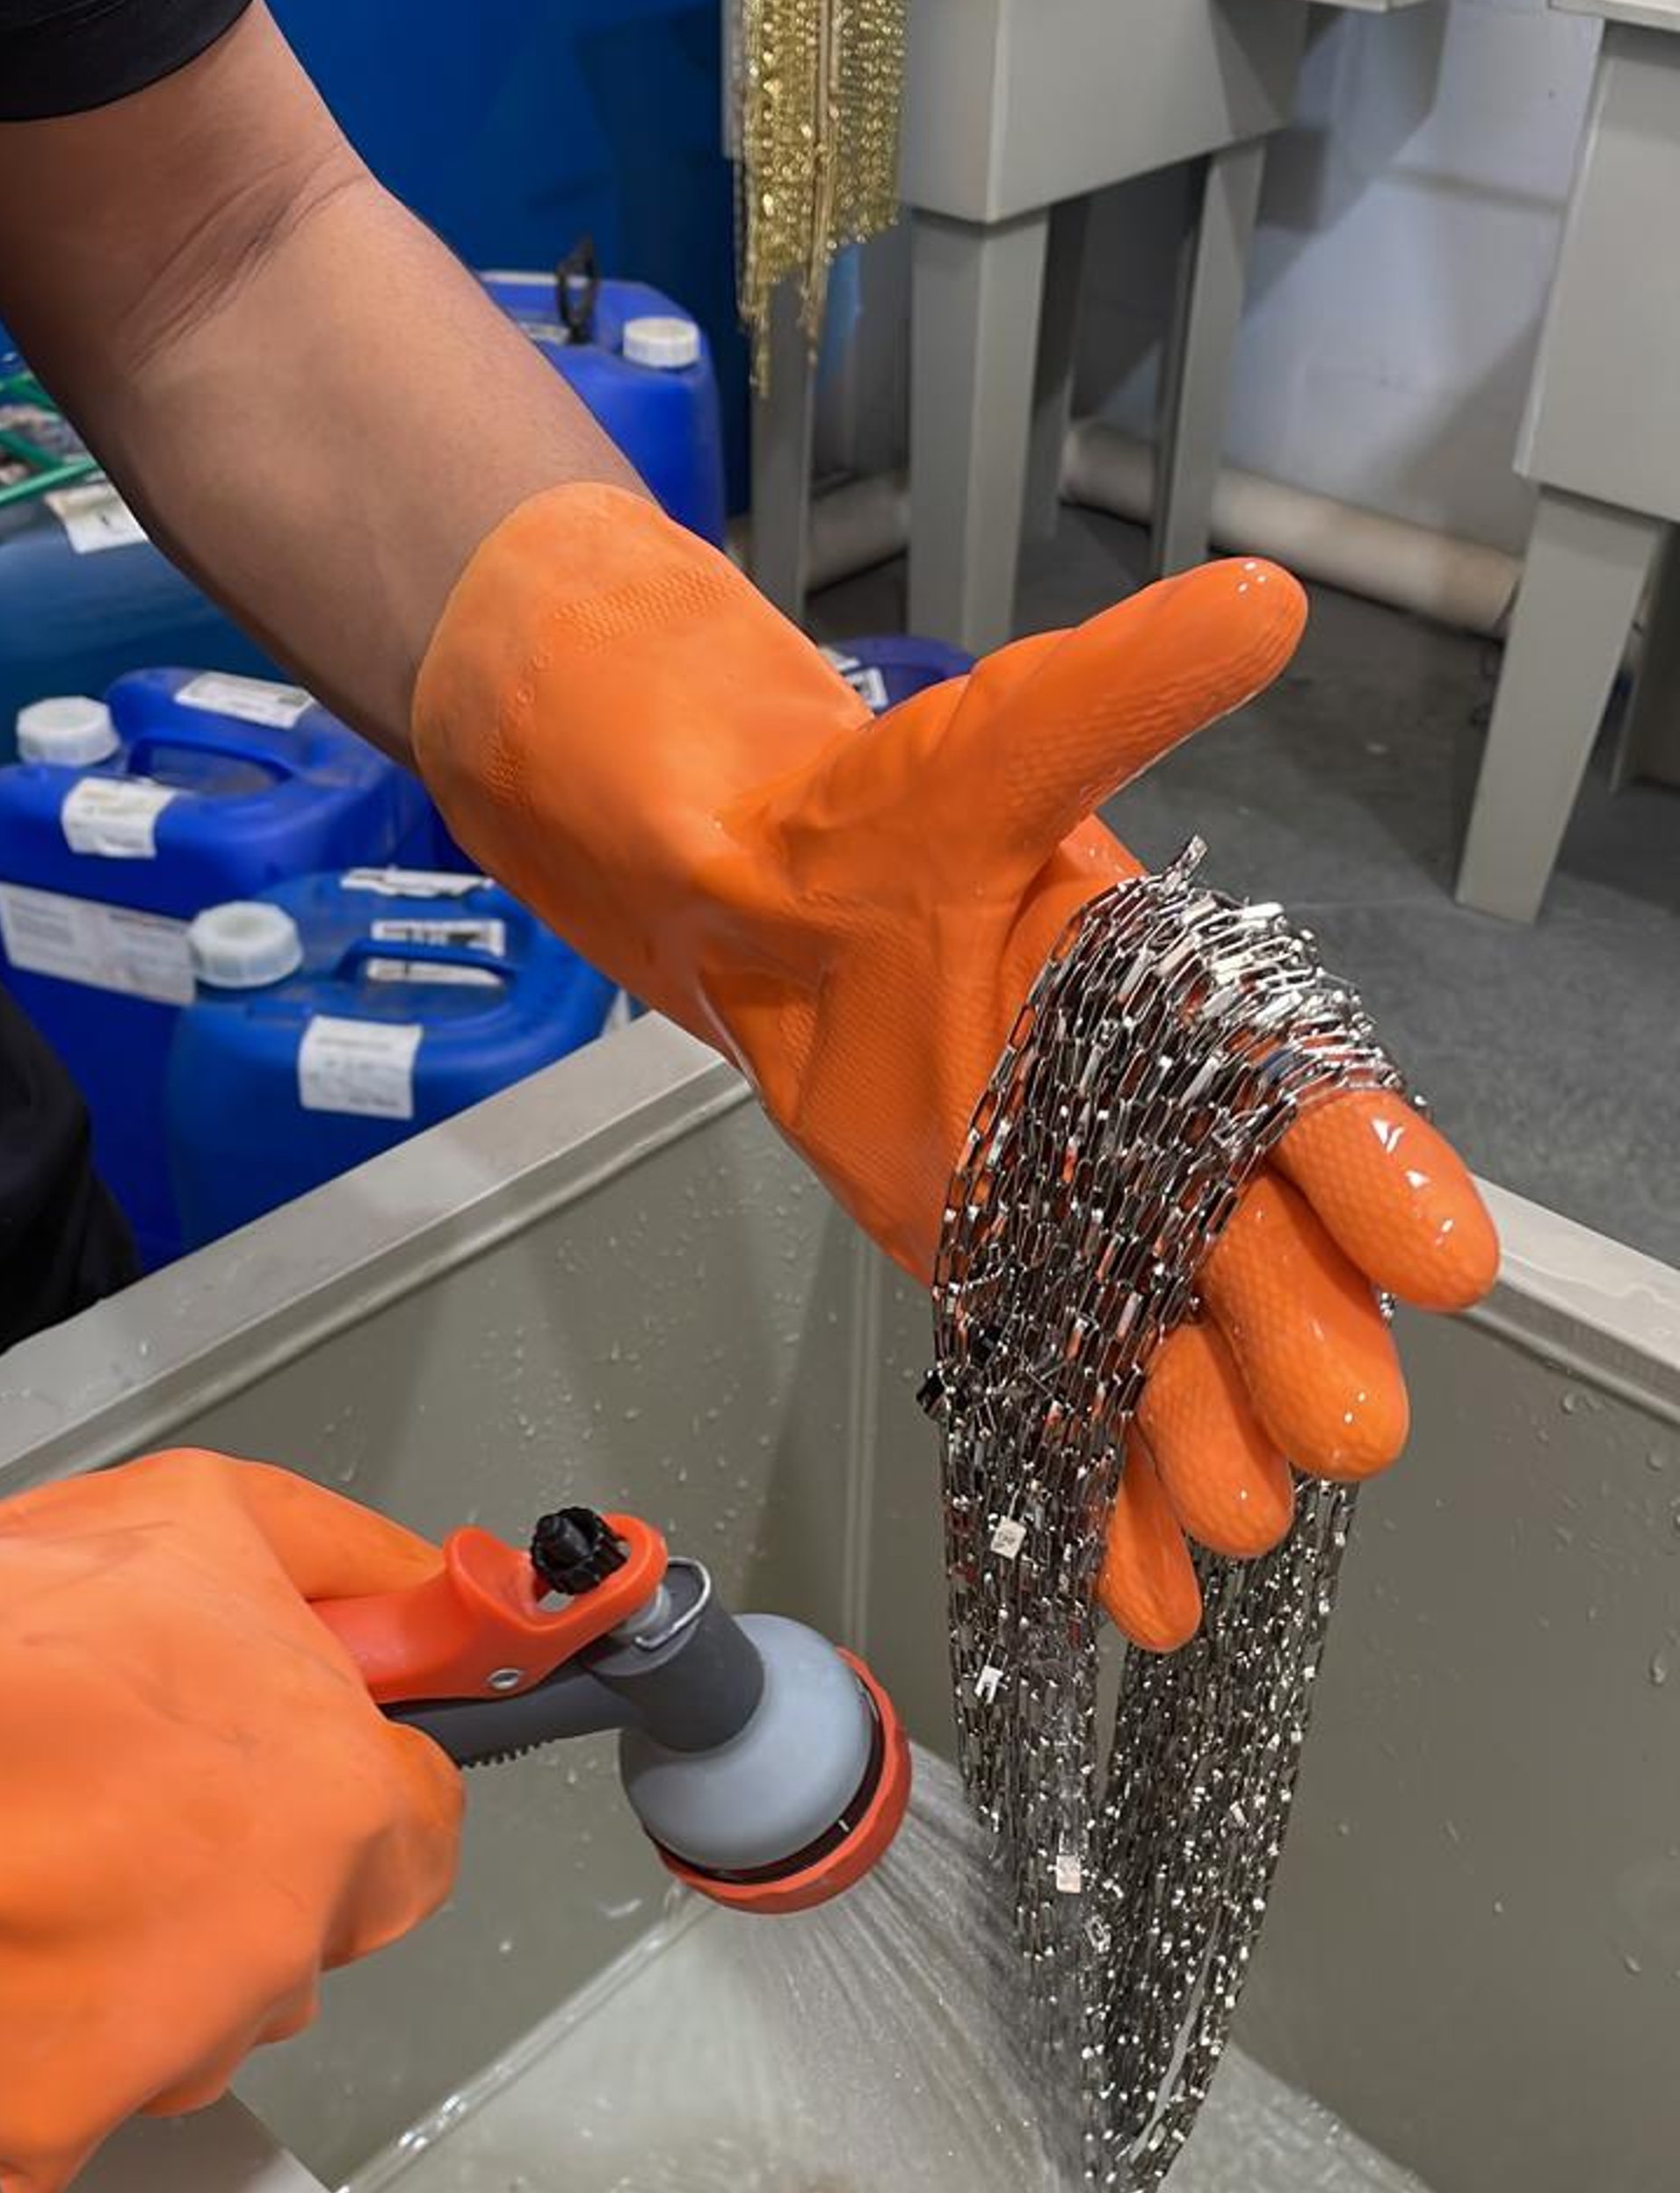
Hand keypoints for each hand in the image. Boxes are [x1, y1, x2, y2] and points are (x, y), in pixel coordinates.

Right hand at [0, 1452, 461, 2192]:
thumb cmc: (5, 1641)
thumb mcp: (201, 1515)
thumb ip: (349, 1564)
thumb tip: (430, 1590)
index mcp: (338, 1806)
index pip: (423, 1839)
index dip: (359, 1788)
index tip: (312, 1771)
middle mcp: (275, 1944)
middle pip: (312, 1934)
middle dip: (253, 1874)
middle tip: (146, 1803)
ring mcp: (173, 2043)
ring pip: (208, 2021)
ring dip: (158, 1959)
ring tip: (62, 1856)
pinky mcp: (60, 2117)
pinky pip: (92, 2099)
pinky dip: (59, 2044)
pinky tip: (21, 1943)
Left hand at [415, 487, 1496, 1648]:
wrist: (748, 903)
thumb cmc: (874, 818)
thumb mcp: (992, 751)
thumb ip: (1114, 699)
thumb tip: (1258, 602)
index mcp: (1187, 1006)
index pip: (1300, 1100)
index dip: (1371, 1176)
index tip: (1446, 1256)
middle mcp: (1156, 1126)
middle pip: (1251, 1254)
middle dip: (1300, 1342)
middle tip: (1346, 1431)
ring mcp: (1080, 1219)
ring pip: (1165, 1349)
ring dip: (1205, 1439)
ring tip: (1235, 1521)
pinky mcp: (999, 1285)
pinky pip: (1061, 1398)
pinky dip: (1099, 1497)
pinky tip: (1140, 1590)